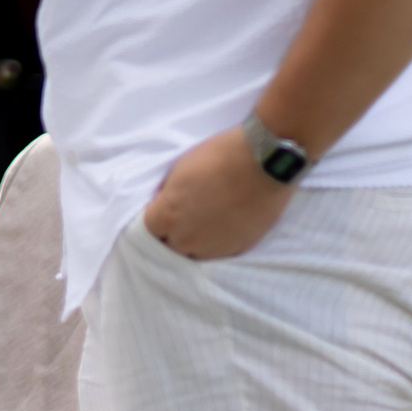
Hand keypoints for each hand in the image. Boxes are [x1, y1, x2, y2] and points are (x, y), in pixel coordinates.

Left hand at [140, 127, 292, 259]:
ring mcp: (213, 248)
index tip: (162, 209)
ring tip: (204, 221)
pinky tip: (223, 225)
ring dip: (194, 242)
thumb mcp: (179, 169)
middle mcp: (187, 239)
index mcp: (168, 217)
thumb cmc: (219, 157)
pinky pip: (218, 253)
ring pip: (193, 254)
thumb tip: (163, 203)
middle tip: (184, 215)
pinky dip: (216, 242)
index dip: (155, 218)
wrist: (263, 162)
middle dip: (171, 233)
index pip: (147, 230)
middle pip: (169, 245)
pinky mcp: (237, 249)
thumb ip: (167, 194)